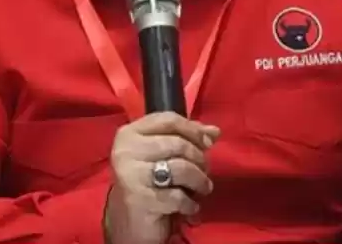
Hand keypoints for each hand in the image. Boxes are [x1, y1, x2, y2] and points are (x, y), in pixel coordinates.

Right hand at [105, 112, 219, 243]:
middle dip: (199, 158)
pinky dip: (190, 203)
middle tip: (205, 170)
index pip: (168, 120)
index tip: (208, 143)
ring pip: (181, 168)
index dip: (193, 129)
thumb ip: (186, 138)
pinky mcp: (139, 200)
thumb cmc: (148, 181)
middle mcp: (126, 150)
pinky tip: (190, 206)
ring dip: (199, 180)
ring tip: (203, 187)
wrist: (128, 222)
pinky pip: (177, 196)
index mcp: (130, 133)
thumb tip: (214, 131)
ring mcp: (131, 175)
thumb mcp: (164, 155)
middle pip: (178, 143)